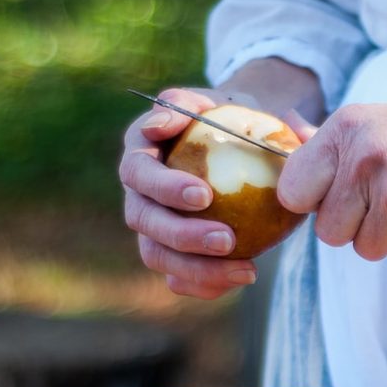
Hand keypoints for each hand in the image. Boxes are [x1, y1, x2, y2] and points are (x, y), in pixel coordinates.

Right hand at [119, 86, 258, 298]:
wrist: (249, 148)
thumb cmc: (234, 120)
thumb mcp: (223, 102)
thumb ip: (193, 104)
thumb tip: (163, 121)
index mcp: (141, 151)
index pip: (137, 171)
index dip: (164, 188)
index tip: (204, 195)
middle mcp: (139, 192)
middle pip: (143, 220)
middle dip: (182, 234)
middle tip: (227, 239)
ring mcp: (153, 227)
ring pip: (157, 255)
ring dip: (197, 268)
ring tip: (246, 270)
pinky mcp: (174, 254)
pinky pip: (180, 279)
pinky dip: (207, 284)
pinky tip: (243, 277)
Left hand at [276, 89, 386, 260]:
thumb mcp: (377, 125)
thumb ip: (329, 143)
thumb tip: (283, 135)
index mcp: (345, 130)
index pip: (293, 192)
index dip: (316, 205)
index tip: (340, 200)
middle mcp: (365, 156)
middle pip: (328, 232)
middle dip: (356, 228)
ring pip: (365, 249)